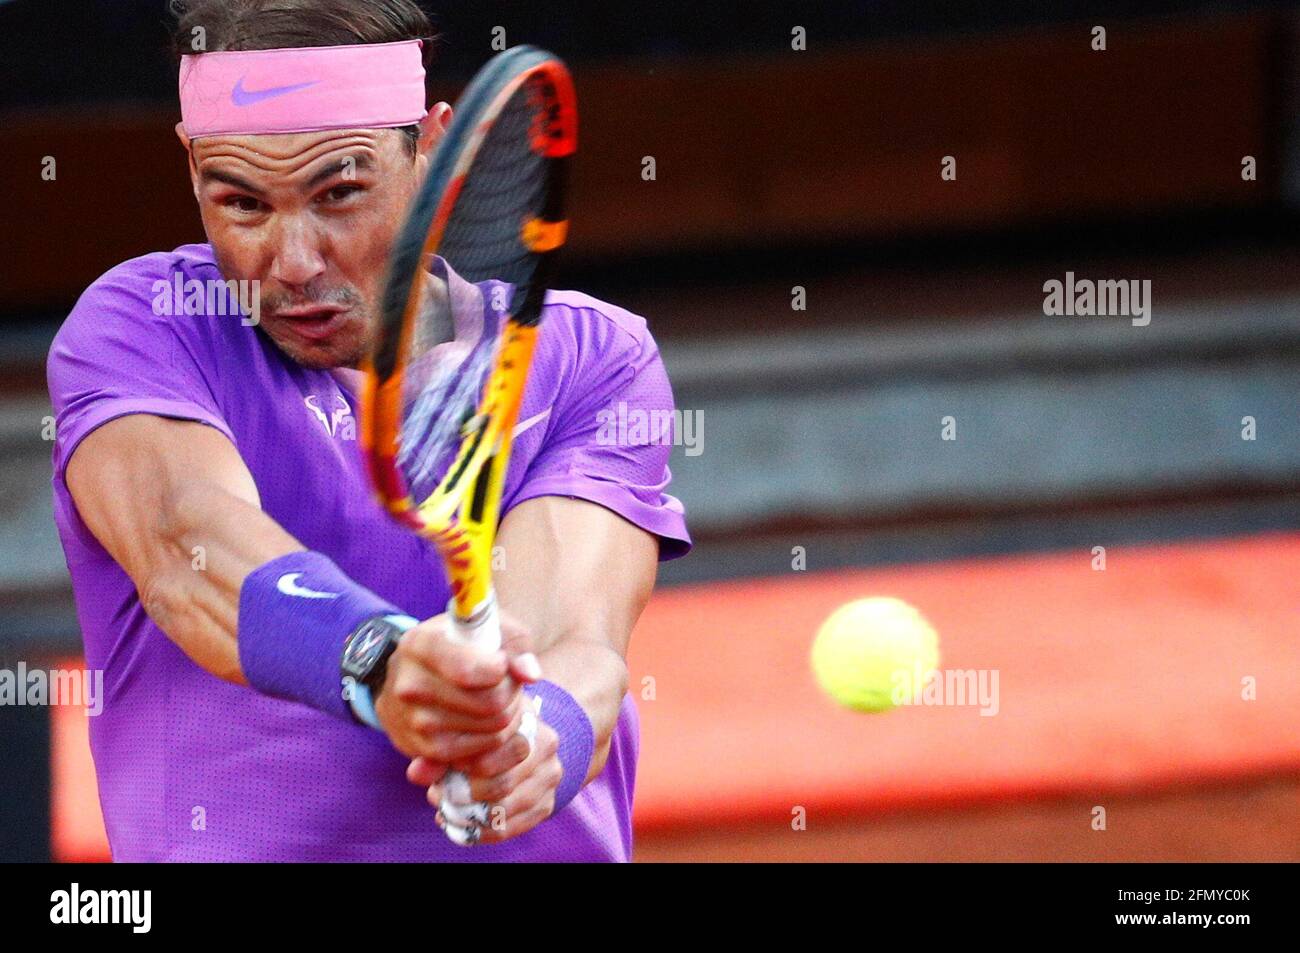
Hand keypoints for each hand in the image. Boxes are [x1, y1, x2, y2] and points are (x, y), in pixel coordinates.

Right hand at [374, 610, 540, 762]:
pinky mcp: (426, 752)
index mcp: (420, 645)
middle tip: (509, 683)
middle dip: (512, 694)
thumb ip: (515, 646)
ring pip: (493, 732)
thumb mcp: (489, 627)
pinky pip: (483, 755)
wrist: (416, 672)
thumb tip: (530, 674)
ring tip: (500, 699)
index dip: (501, 670)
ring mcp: (415, 722)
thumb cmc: (462, 643)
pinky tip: (489, 720)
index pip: (467, 671)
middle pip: (489, 704)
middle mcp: (410, 686)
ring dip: (509, 717)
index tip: (502, 663)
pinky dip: (497, 739)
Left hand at [406, 711, 562, 843]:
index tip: (448, 767)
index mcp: (528, 721)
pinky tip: (460, 827)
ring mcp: (550, 777)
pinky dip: (482, 832)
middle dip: (465, 794)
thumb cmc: (482, 735)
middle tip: (438, 795)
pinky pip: (511, 827)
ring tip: (446, 811)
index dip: (469, 762)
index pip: (501, 746)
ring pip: (506, 808)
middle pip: (503, 782)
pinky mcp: (547, 804)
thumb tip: (415, 773)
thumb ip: (438, 753)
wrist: (517, 744)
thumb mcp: (462, 736)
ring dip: (470, 816)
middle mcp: (546, 746)